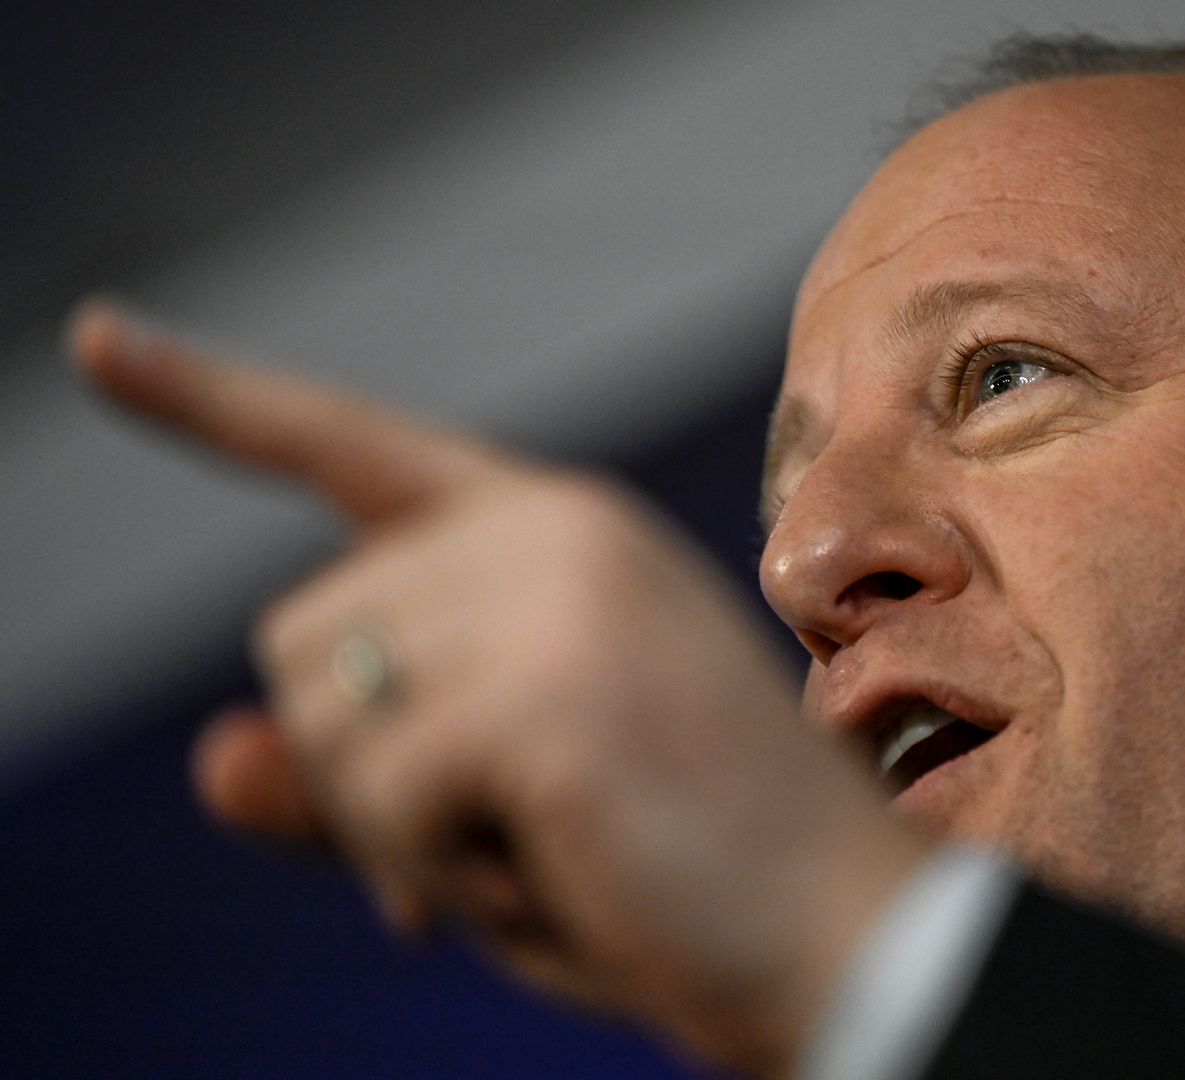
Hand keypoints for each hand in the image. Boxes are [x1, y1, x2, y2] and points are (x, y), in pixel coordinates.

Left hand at [70, 301, 932, 1076]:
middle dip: (360, 767)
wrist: (846, 933)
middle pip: (301, 634)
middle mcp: (555, 530)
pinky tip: (551, 873)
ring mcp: (557, 598)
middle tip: (492, 838)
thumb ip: (352, 777)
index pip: (353, 447)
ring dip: (399, 828)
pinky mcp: (549, 692)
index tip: (95, 334)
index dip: (210, 399)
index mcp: (561, 530)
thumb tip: (210, 756)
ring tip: (546, 852)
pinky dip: (430, 873)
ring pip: (322, 713)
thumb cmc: (680, 872)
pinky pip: (373, 796)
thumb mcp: (494, 815)